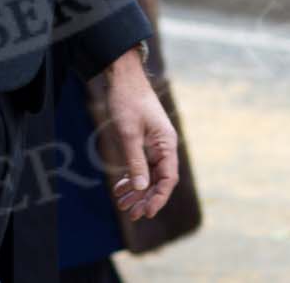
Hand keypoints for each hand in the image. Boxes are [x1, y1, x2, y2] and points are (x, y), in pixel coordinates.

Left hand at [99, 48, 179, 220]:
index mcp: (167, 144)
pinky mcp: (144, 141)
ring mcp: (155, 144)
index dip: (158, 198)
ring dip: (137, 191)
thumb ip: (136, 161)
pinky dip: (132, 177)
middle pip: (159, 180)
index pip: (168, 179)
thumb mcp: (129, 133)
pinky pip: (141, 165)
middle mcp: (164, 146)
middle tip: (131, 214)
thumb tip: (142, 188)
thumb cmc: (127, 101)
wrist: (123, 76)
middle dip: (145, 198)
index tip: (146, 212)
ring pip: (149, 175)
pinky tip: (121, 188)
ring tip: (123, 206)